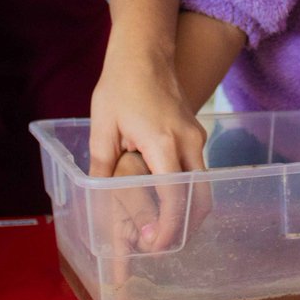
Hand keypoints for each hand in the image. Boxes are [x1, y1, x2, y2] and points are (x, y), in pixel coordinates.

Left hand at [88, 58, 206, 251]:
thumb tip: (97, 200)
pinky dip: (186, 193)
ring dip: (186, 212)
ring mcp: (197, 138)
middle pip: (199, 198)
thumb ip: (102, 166)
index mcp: (164, 142)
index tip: (153, 246)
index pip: (175, 196)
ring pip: (202, 187)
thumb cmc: (121, 85)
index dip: (168, 228)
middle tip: (159, 246)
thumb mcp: (102, 127)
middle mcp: (189, 142)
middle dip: (184, 228)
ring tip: (159, 229)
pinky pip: (198, 172)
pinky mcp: (197, 135)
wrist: (144, 53)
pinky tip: (164, 201)